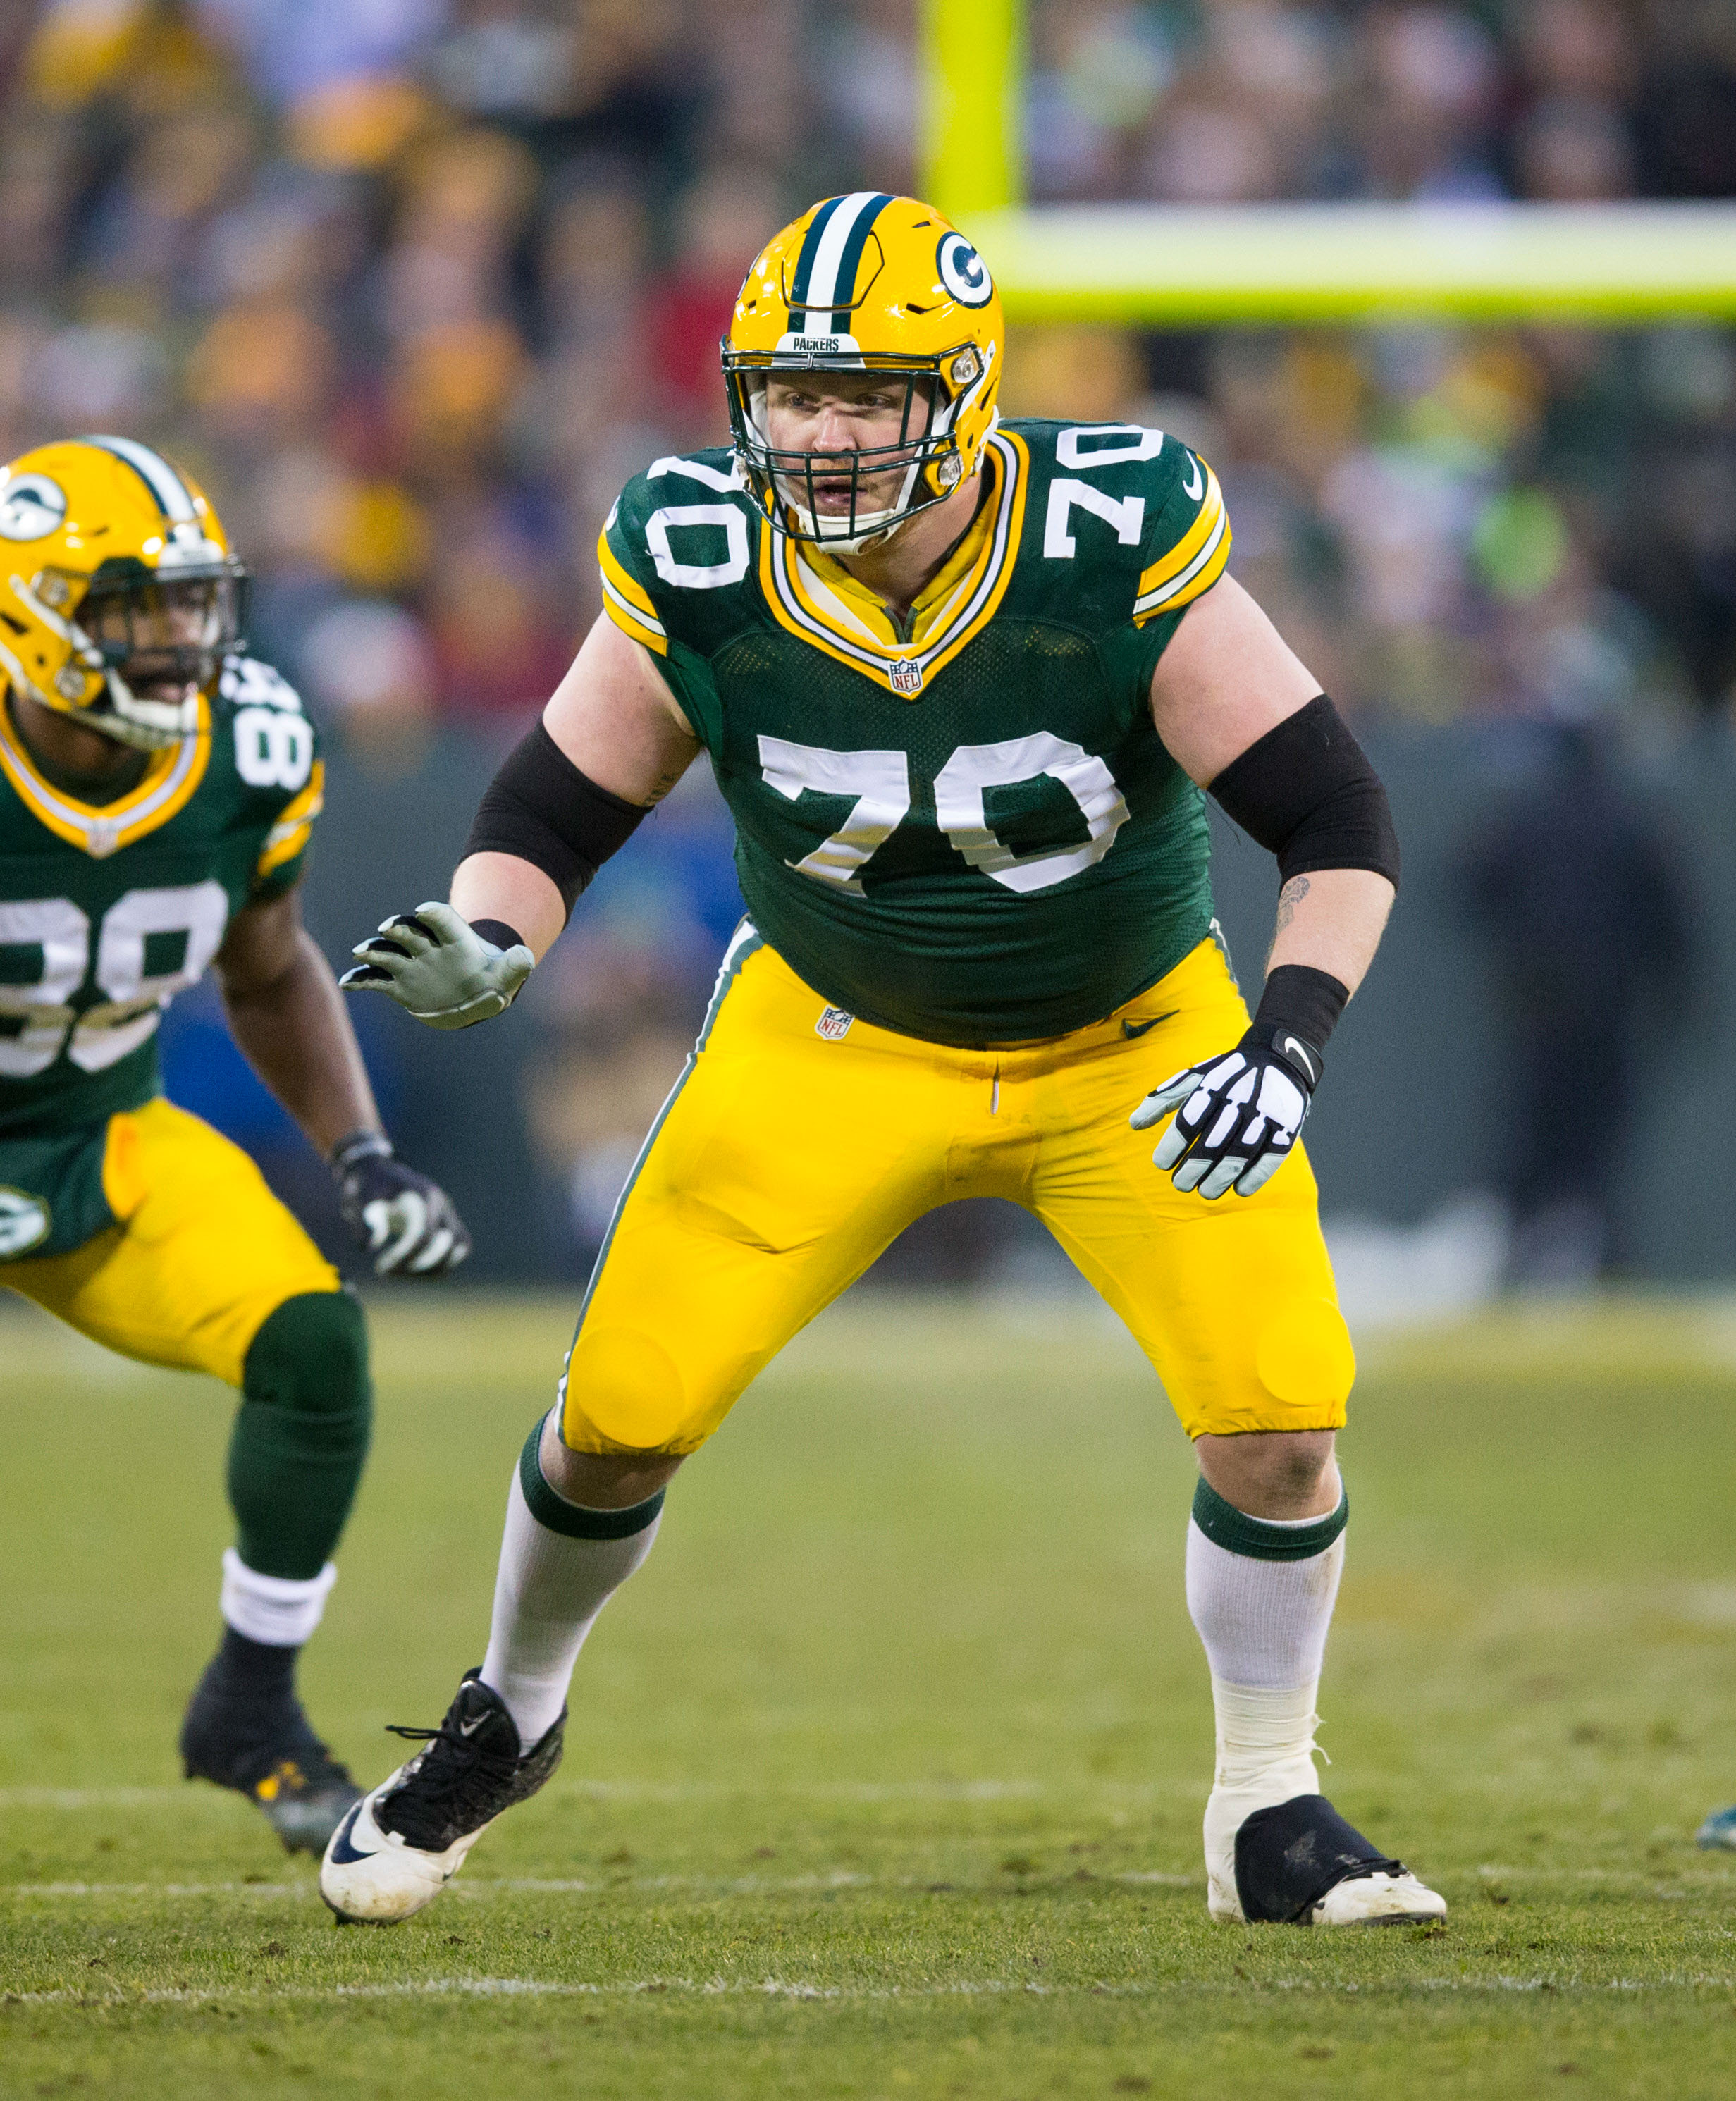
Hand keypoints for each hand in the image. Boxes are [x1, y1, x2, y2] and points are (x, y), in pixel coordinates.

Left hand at [332, 1134, 470, 1274]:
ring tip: (403, 1274)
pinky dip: (439, 1265)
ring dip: (434, 1268)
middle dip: (418, 1265)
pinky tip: (412, 1270)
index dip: (403, 1256)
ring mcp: (447, 1212)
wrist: (378, 1171)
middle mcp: (439, 1203)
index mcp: (419, 1195)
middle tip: (387, 1272)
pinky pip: (457, 1249)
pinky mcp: (447, 1222)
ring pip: (459, 1248)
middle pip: (446, 1244)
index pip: (422, 1233)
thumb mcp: (358, 1199)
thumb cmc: (367, 1185)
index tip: (380, 1268)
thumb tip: (371, 1246)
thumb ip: (362, 1222)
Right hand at [339, 902, 532, 1029]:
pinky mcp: (398, 984)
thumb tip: (525, 955)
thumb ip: (517, 966)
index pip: (443, 920)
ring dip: (375, 952)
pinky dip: (362, 980)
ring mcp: (411, 964)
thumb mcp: (508, 975)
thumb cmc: (491, 980)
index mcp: (454, 940)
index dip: (434, 914)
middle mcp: (428, 947)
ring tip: (362, 953)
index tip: (422, 911)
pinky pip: (377, 981)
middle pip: (411, 932)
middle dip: (399, 929)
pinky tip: (347, 983)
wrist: (471, 995)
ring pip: (389, 954)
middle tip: (387, 929)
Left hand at [1129, 1024, 1319, 1199]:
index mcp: (1212, 1087)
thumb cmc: (1225, 1076)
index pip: (1187, 1121)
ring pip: (1239, 1155)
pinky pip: (1270, 1159)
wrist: (1280, 1061)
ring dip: (1219, 1179)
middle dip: (1192, 1169)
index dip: (1171, 1146)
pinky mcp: (1287, 1129)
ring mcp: (1265, 1115)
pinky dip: (1254, 1178)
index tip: (1160, 1163)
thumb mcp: (1193, 1078)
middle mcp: (1239, 1101)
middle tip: (1180, 1184)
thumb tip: (1134, 1124)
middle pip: (1212, 1143)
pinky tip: (1238, 1189)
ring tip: (1205, 1192)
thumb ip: (1162, 1099)